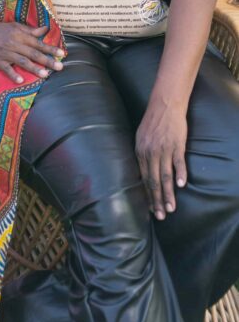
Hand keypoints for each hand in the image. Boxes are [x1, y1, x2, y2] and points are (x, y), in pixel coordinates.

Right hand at [0, 15, 63, 82]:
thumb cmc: (0, 29)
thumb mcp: (15, 26)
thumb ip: (30, 30)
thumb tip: (45, 29)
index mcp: (20, 35)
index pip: (38, 43)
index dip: (50, 49)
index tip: (62, 54)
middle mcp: (14, 44)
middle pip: (33, 53)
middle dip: (47, 60)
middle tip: (60, 67)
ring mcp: (6, 53)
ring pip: (22, 61)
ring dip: (34, 68)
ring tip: (45, 75)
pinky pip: (6, 68)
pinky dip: (12, 74)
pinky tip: (20, 81)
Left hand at [135, 100, 187, 220]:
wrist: (164, 105)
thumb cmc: (152, 122)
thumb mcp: (140, 138)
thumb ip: (141, 156)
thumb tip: (142, 174)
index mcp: (140, 152)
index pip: (144, 179)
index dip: (147, 195)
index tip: (151, 209)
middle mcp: (150, 152)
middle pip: (153, 181)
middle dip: (156, 200)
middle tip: (161, 216)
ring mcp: (164, 149)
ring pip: (166, 175)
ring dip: (169, 193)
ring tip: (171, 208)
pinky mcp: (177, 144)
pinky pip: (178, 162)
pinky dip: (180, 173)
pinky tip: (182, 185)